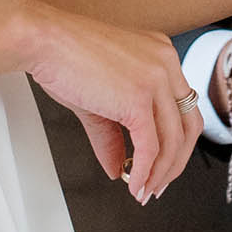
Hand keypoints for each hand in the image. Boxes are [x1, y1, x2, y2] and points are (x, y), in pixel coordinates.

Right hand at [0, 0, 195, 203]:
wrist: (43, 39)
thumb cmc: (64, 59)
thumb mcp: (98, 99)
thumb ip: (112, 135)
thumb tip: (116, 169)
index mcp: (162, 56)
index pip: (184, 107)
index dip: (177, 142)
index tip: (162, 165)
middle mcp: (166, 63)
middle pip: (189, 125)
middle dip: (175, 163)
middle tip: (156, 186)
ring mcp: (156, 79)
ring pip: (173, 140)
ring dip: (159, 173)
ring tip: (142, 191)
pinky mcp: (139, 98)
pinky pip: (150, 146)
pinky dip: (144, 171)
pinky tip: (133, 184)